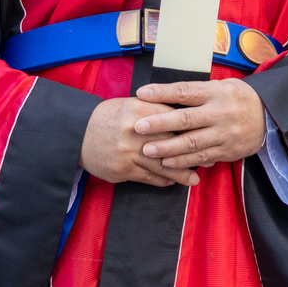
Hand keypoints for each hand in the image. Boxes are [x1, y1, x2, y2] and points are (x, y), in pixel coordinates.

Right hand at [82, 97, 199, 187]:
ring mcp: (129, 152)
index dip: (192, 130)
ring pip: (162, 165)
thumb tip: (185, 116)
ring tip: (194, 179)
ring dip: (180, 173)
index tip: (207, 136)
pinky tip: (171, 181)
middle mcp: (135, 131)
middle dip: (192, 153)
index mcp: (140, 110)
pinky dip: (162, 180)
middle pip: (171, 144)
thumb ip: (156, 108)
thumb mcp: (131, 104)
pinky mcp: (122, 169)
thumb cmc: (109, 117)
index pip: (173, 120)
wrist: (78, 133)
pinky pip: (148, 177)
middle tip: (209, 160)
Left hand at [130, 78, 266, 170]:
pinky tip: (167, 162)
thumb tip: (164, 95)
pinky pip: (203, 157)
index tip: (142, 93)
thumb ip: (196, 92)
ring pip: (192, 143)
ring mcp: (224, 134)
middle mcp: (220, 113)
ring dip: (168, 147)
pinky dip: (184, 161)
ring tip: (147, 150)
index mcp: (216, 93)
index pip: (185, 91)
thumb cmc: (238, 98)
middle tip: (138, 126)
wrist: (270, 117)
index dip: (163, 92)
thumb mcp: (221, 87)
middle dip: (160, 123)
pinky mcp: (228, 151)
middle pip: (186, 119)